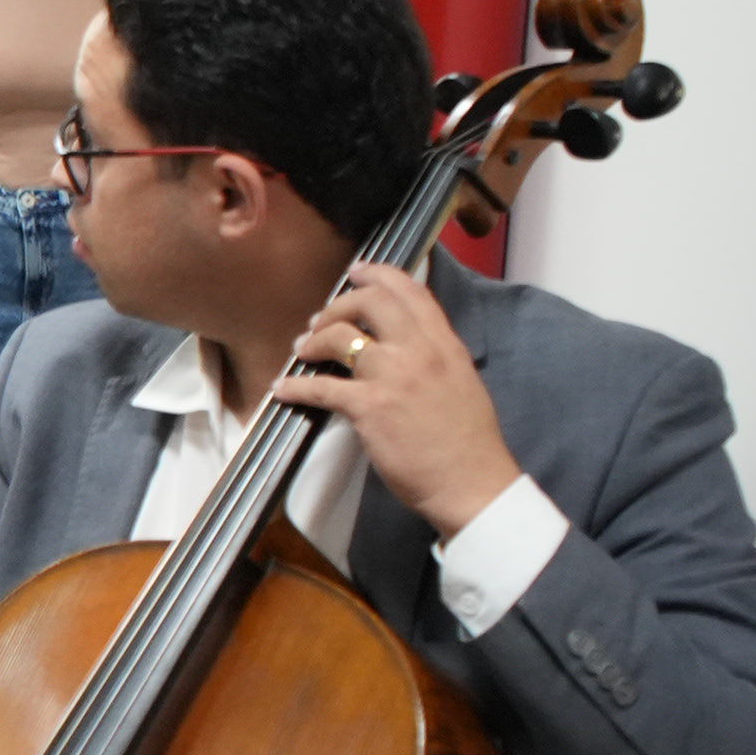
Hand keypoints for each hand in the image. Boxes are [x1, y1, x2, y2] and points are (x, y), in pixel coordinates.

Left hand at [282, 264, 518, 538]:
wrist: (474, 483)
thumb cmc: (469, 443)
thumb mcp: (461, 382)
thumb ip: (434, 357)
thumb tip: (404, 347)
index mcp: (446, 344)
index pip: (412, 291)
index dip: (379, 274)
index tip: (357, 271)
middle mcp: (420, 351)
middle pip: (370, 302)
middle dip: (338, 305)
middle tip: (320, 319)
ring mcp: (393, 376)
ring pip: (340, 336)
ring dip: (313, 340)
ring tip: (302, 350)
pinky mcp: (369, 407)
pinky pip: (320, 387)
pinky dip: (295, 386)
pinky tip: (281, 390)